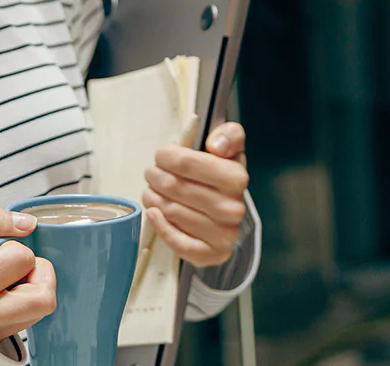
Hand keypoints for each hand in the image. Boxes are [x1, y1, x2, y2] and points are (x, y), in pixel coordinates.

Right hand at [0, 207, 56, 347]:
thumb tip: (28, 223)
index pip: (22, 259)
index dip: (12, 246)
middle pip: (43, 299)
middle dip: (38, 272)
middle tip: (13, 264)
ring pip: (38, 312)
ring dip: (30, 288)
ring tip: (0, 278)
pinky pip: (24, 322)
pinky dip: (20, 303)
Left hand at [142, 121, 249, 266]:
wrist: (226, 211)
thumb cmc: (220, 178)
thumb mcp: (229, 149)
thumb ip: (229, 135)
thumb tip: (216, 145)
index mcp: (237, 178)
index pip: (188, 163)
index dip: (167, 156)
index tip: (161, 155)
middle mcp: (233, 209)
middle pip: (176, 188)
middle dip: (157, 177)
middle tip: (152, 173)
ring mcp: (224, 234)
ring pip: (173, 212)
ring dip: (154, 198)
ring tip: (152, 191)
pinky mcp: (212, 254)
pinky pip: (178, 242)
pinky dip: (160, 226)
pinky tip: (154, 213)